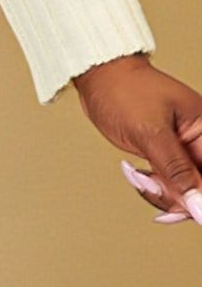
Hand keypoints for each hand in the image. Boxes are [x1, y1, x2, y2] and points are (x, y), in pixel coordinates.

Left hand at [70, 51, 201, 225]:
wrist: (96, 76)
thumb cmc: (122, 90)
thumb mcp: (150, 133)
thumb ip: (177, 172)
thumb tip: (200, 208)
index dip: (200, 200)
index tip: (182, 210)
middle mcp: (198, 142)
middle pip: (200, 190)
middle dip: (175, 195)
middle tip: (148, 182)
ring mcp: (182, 150)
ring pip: (183, 192)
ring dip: (158, 190)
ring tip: (137, 174)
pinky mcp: (166, 155)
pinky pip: (168, 184)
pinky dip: (151, 184)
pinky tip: (135, 172)